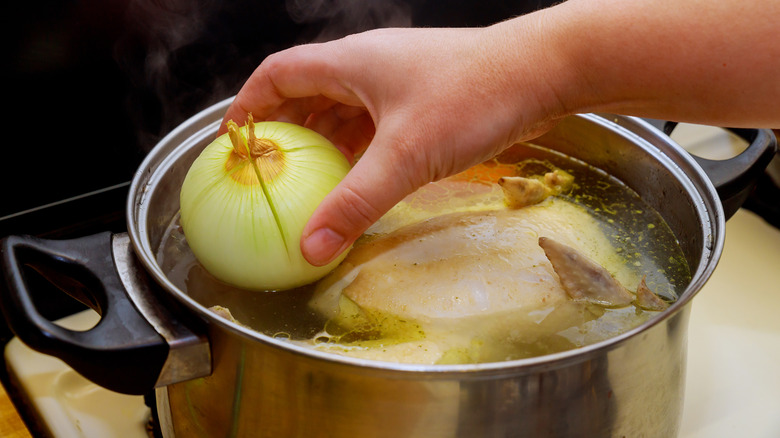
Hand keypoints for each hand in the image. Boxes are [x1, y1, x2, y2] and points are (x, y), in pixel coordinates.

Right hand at [221, 20, 569, 265]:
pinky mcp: (425, 100)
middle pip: (308, 93)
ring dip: (324, 144)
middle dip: (286, 132)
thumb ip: (355, 203)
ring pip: (344, 111)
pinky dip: (359, 150)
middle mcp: (369, 66)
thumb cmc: (474, 96)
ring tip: (308, 183)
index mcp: (350, 62)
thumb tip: (311, 246)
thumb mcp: (405, 155)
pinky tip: (359, 179)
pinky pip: (376, 125)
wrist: (544, 73)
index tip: (233, 140)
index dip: (249, 105)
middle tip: (269, 172)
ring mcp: (399, 82)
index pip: (278, 74)